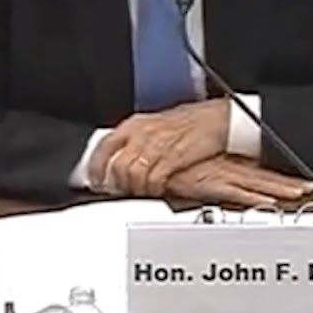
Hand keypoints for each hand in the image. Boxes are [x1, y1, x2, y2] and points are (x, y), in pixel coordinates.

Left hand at [88, 99, 230, 196]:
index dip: (95, 168)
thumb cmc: (190, 123)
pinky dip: (152, 190)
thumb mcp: (157, 125)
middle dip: (117, 185)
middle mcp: (142, 133)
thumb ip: (137, 140)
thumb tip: (122, 160)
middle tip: (122, 192)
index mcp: (135, 124)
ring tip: (141, 193)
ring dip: (135, 189)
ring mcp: (157, 145)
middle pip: (117, 166)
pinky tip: (157, 190)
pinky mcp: (172, 157)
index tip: (94, 181)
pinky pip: (153, 180)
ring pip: (132, 176)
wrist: (217, 119)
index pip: (104, 146)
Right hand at [166, 155, 312, 207]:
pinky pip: (237, 193)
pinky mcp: (210, 185)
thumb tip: (206, 176)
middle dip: (285, 183)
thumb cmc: (168, 161)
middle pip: (262, 177)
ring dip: (278, 189)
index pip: (255, 170)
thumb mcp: (189, 165)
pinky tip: (268, 202)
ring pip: (256, 184)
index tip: (296, 180)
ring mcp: (220, 177)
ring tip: (299, 192)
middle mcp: (225, 169)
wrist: (151, 158)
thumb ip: (201, 171)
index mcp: (222, 164)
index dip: (276, 176)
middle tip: (306, 187)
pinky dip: (254, 198)